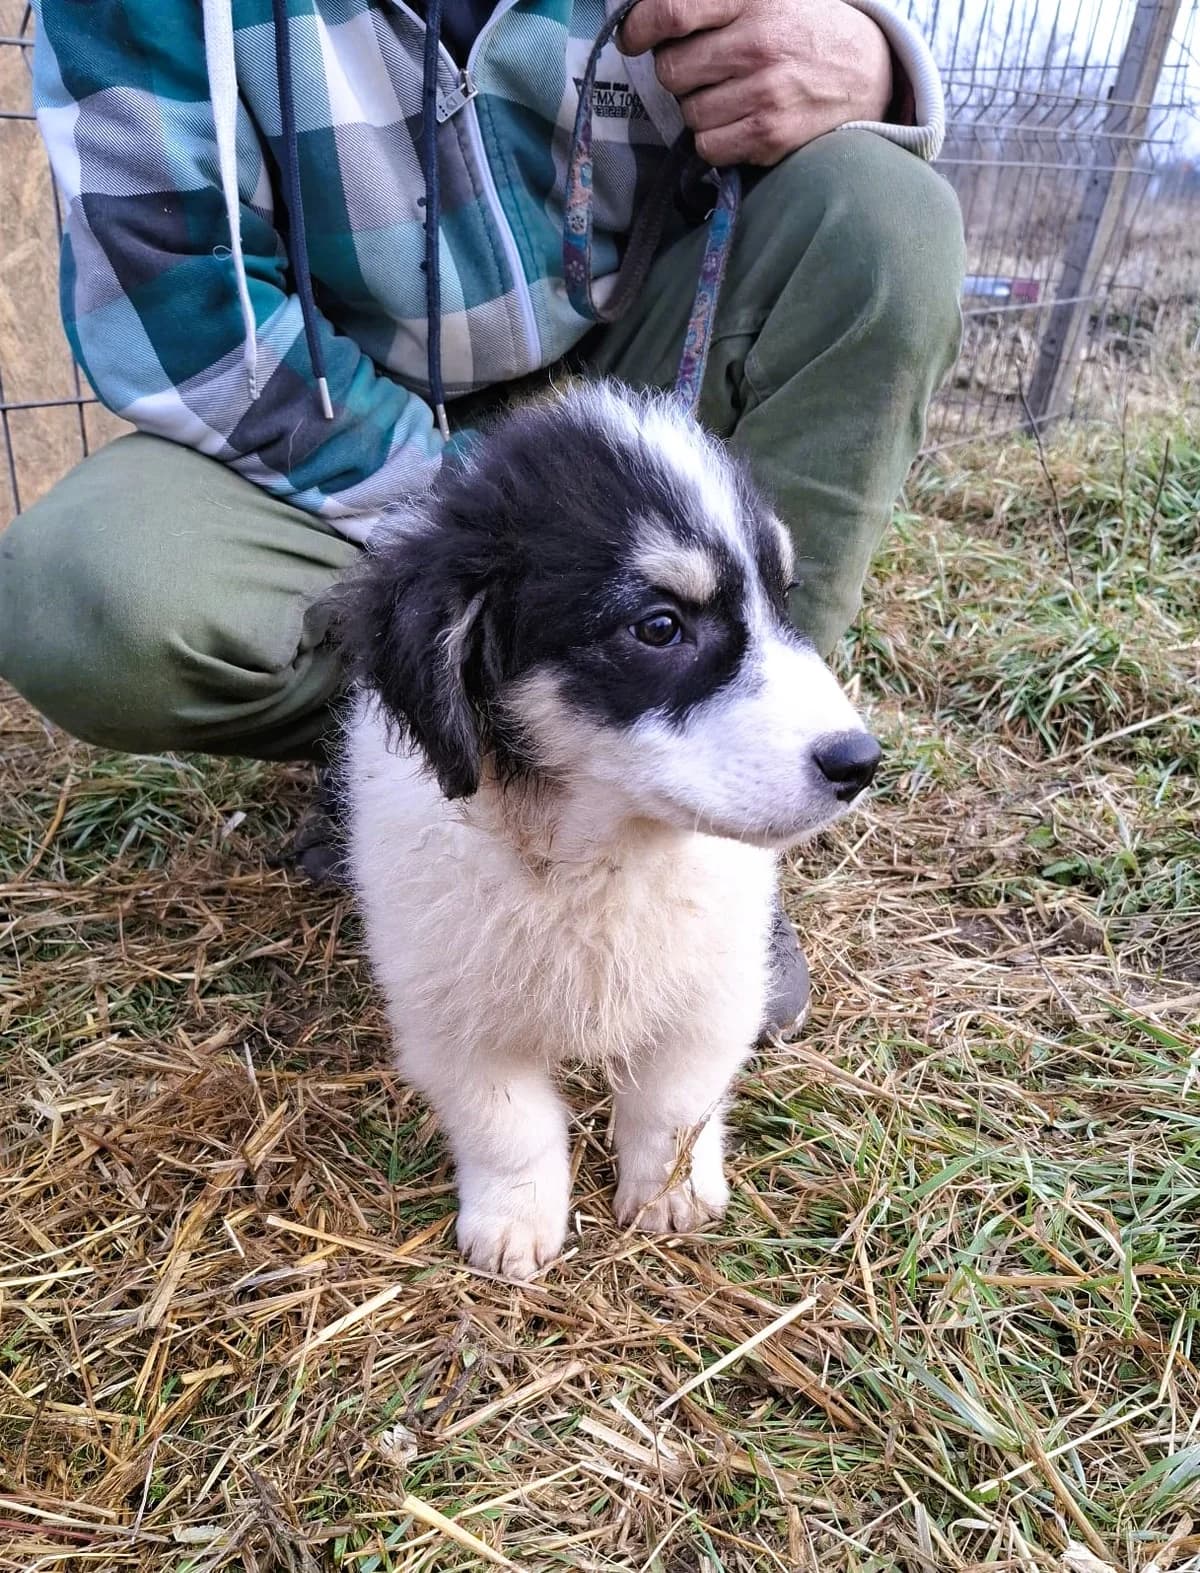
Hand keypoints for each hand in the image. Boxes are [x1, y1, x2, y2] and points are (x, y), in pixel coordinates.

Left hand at [619, 0, 893, 167]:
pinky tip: (739, 119)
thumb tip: (651, 16)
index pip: (671, 11)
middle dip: (679, 72)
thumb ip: (712, 0)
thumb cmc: (803, 26)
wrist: (868, 70)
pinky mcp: (769, 134)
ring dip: (699, 107)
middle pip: (671, 71)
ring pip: (688, 113)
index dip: (639, 27)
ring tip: (731, 92)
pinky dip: (716, 138)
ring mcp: (764, 92)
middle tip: (705, 67)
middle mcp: (757, 42)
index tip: (635, 36)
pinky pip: (708, 147)